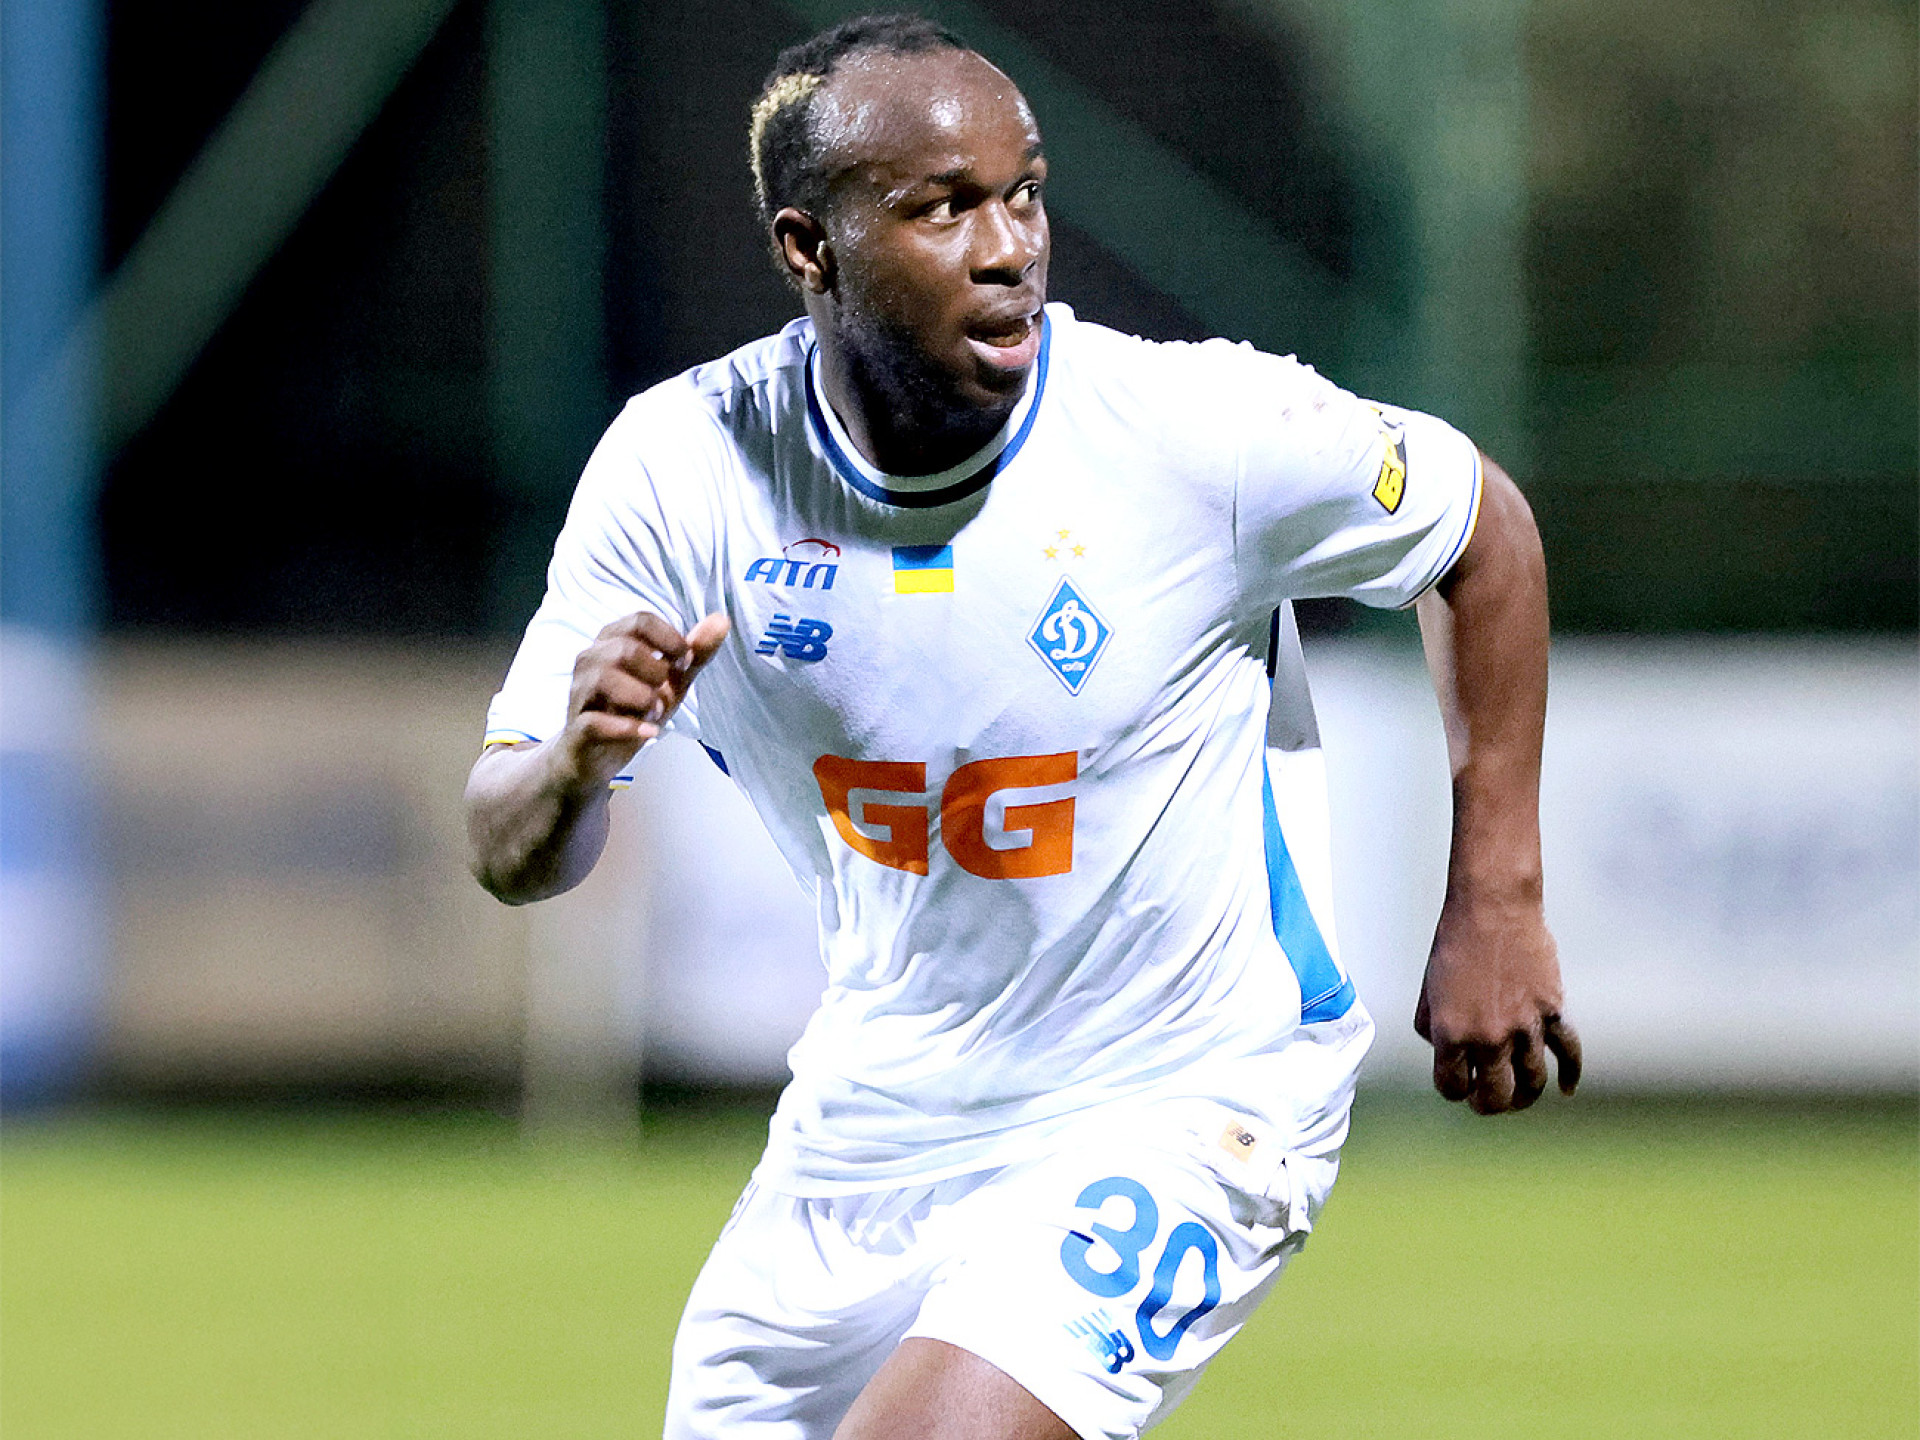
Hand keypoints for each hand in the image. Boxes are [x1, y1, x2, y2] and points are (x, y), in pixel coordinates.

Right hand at [557, 610, 729, 786]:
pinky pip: (596, 722)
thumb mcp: (671, 680)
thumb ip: (694, 653)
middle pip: (625, 649)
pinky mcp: (578, 728)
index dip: (670, 640)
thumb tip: (722, 619)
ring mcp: (580, 693)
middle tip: (666, 693)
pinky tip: (649, 732)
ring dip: (642, 697)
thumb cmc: (633, 708)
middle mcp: (591, 660)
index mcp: (613, 640)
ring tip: (656, 712)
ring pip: (605, 678)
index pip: (641, 620)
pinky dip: (628, 728)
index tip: (684, 662)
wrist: (598, 754)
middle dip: (657, 672)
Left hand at [1414, 889, 1580, 1113]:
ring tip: (1518, 1098)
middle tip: (1485, 1101)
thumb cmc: (1454, 945)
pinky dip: (1571, 1075)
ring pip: (1533, 1082)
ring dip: (1525, 1097)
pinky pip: (1569, 1053)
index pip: (1452, 1086)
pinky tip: (1566, 1090)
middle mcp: (1489, 1036)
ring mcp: (1525, 1026)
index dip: (1453, 1090)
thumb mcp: (1428, 991)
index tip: (1458, 1085)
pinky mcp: (1552, 1011)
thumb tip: (1445, 1053)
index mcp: (1452, 1033)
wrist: (1492, 909)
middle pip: (1495, 1095)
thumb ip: (1432, 1028)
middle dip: (1488, 1104)